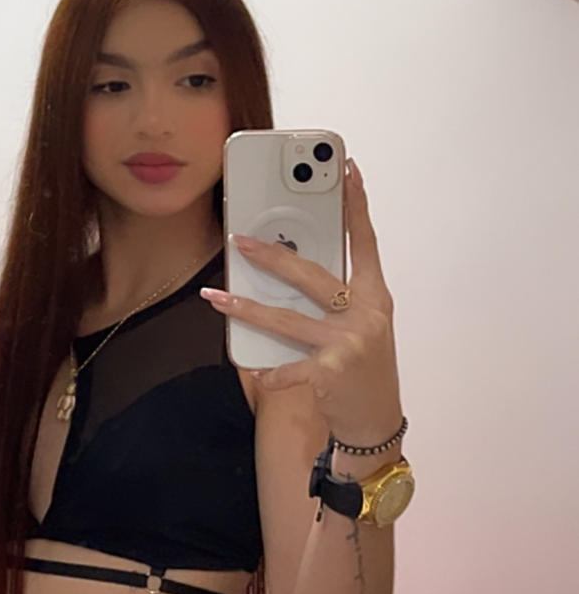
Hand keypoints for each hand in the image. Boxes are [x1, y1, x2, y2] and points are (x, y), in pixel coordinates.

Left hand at [201, 159, 402, 445]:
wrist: (377, 421)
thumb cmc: (365, 368)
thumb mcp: (362, 326)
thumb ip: (337, 297)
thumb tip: (290, 265)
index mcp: (375, 297)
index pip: (366, 242)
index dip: (357, 206)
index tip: (348, 172)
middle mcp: (365, 316)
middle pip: (312, 275)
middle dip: (272, 256)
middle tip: (240, 240)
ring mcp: (348, 344)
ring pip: (286, 319)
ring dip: (246, 309)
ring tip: (216, 298)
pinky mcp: (330, 374)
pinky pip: (287, 367)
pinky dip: (268, 368)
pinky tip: (251, 366)